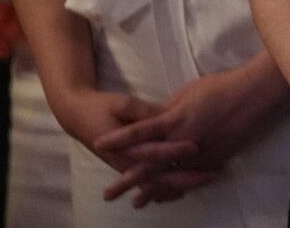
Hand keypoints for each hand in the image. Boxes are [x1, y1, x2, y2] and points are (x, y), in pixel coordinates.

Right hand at [49, 85, 199, 178]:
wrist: (78, 117)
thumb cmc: (102, 107)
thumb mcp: (122, 104)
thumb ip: (143, 112)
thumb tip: (163, 115)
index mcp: (124, 147)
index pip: (154, 151)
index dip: (175, 149)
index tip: (196, 146)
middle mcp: (126, 162)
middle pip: (159, 175)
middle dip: (184, 177)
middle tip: (211, 175)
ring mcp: (128, 167)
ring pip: (156, 182)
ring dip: (180, 184)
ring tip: (207, 180)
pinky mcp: (130, 166)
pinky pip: (152, 179)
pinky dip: (170, 184)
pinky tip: (189, 185)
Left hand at [94, 62, 287, 206]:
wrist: (252, 94)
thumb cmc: (220, 87)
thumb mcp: (188, 92)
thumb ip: (168, 110)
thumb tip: (155, 120)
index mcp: (175, 120)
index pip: (139, 132)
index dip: (118, 139)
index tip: (98, 144)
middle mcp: (183, 142)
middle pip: (149, 166)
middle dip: (127, 181)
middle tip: (108, 195)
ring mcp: (199, 155)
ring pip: (169, 178)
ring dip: (151, 191)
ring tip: (137, 202)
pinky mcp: (214, 161)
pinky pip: (190, 179)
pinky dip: (177, 188)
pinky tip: (168, 196)